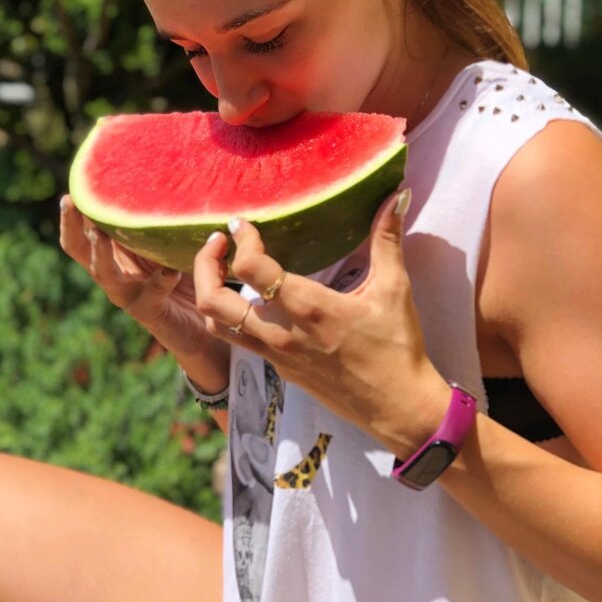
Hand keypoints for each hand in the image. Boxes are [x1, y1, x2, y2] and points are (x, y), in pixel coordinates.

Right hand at [59, 195, 228, 377]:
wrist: (203, 324)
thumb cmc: (187, 276)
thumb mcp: (170, 243)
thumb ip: (161, 221)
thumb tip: (167, 181)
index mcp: (115, 254)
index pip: (82, 231)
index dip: (73, 214)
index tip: (71, 191)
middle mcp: (114, 274)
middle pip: (79, 249)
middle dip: (72, 225)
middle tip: (69, 201)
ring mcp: (128, 295)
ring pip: (103, 273)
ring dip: (99, 252)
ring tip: (99, 233)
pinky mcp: (150, 312)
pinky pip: (150, 295)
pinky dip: (160, 281)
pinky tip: (170, 272)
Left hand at [193, 189, 449, 450]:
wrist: (397, 406)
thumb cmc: (397, 347)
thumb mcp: (395, 289)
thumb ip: (387, 239)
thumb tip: (397, 194)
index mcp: (310, 308)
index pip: (253, 269)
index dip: (241, 241)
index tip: (242, 223)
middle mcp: (283, 333)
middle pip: (214, 301)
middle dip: (205, 266)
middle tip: (217, 242)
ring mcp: (277, 355)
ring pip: (217, 325)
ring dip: (208, 293)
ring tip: (220, 268)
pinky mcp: (279, 370)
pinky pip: (239, 340)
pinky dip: (229, 315)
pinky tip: (246, 298)